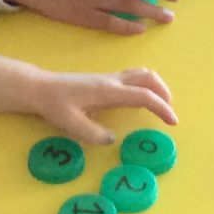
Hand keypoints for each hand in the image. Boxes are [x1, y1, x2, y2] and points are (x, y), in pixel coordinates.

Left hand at [30, 66, 177, 146]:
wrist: (41, 88)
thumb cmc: (54, 105)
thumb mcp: (71, 124)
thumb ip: (93, 134)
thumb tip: (113, 139)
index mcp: (108, 91)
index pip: (143, 96)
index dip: (161, 108)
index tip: (172, 122)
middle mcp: (112, 80)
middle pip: (148, 78)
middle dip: (164, 94)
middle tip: (169, 114)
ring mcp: (110, 77)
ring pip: (142, 73)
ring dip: (157, 87)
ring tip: (161, 105)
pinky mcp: (106, 78)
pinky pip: (134, 76)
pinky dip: (146, 85)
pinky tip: (142, 98)